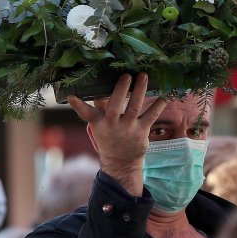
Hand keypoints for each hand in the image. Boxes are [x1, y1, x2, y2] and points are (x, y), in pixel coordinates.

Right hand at [67, 73, 167, 195]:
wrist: (121, 162)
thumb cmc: (108, 137)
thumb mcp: (98, 126)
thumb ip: (96, 109)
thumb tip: (92, 90)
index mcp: (98, 122)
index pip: (86, 112)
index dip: (78, 104)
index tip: (71, 95)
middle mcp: (112, 125)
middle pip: (114, 105)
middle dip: (120, 89)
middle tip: (126, 74)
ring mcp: (128, 128)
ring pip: (134, 107)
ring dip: (140, 91)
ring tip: (144, 76)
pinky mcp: (141, 131)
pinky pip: (151, 116)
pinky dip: (158, 105)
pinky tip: (165, 94)